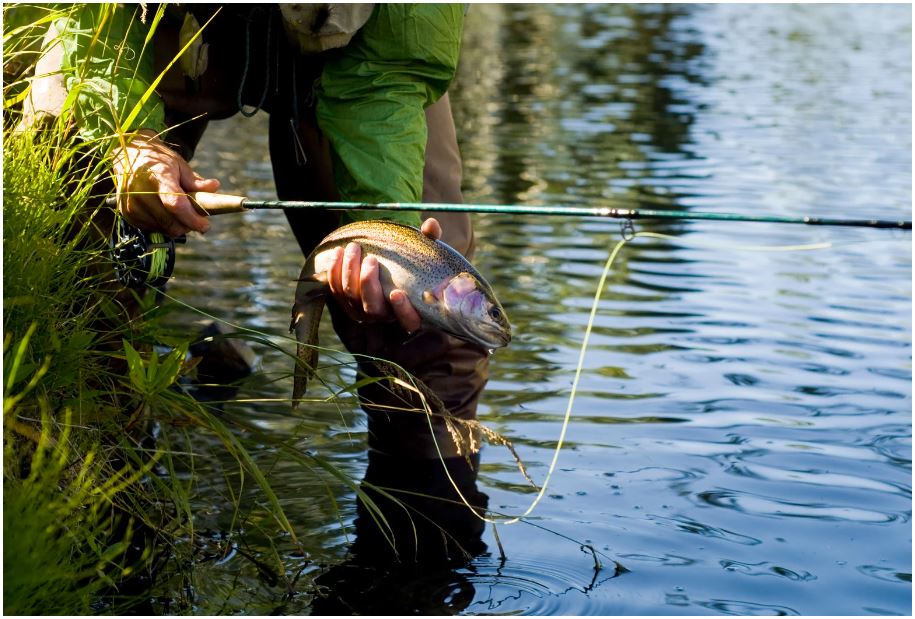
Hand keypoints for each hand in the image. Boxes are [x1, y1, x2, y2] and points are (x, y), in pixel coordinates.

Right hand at [112, 129, 220, 236]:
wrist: (128, 155)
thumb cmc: (159, 160)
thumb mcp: (179, 164)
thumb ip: (195, 180)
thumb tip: (214, 187)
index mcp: (157, 177)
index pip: (175, 204)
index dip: (192, 219)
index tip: (205, 225)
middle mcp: (141, 192)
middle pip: (170, 222)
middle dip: (188, 225)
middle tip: (197, 220)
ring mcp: (132, 205)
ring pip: (163, 229)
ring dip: (177, 225)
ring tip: (179, 211)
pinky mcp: (127, 214)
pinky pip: (152, 228)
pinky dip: (163, 225)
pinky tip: (165, 212)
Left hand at [327, 218, 442, 332]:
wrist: (386, 267)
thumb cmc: (411, 264)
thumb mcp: (424, 252)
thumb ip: (430, 240)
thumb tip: (431, 223)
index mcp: (410, 311)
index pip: (409, 322)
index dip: (403, 311)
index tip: (397, 293)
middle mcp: (384, 316)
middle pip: (373, 308)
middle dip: (368, 284)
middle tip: (371, 259)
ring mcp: (363, 312)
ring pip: (351, 297)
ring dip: (350, 272)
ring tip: (354, 247)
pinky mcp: (345, 303)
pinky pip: (335, 290)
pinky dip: (335, 271)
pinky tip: (338, 252)